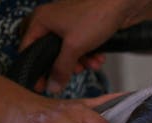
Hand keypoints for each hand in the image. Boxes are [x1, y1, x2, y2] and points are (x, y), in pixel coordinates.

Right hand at [19, 0, 141, 92]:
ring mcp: (69, 23)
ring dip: (81, 62)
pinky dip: (89, 54)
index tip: (40, 84)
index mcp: (41, 20)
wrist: (122, 5)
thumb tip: (52, 85)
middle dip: (65, 65)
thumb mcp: (74, 47)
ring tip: (91, 64)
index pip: (29, 47)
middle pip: (51, 52)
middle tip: (74, 72)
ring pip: (69, 51)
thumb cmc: (95, 16)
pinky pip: (81, 46)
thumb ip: (61, 68)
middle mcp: (52, 20)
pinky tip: (98, 58)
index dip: (35, 67)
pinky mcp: (84, 27)